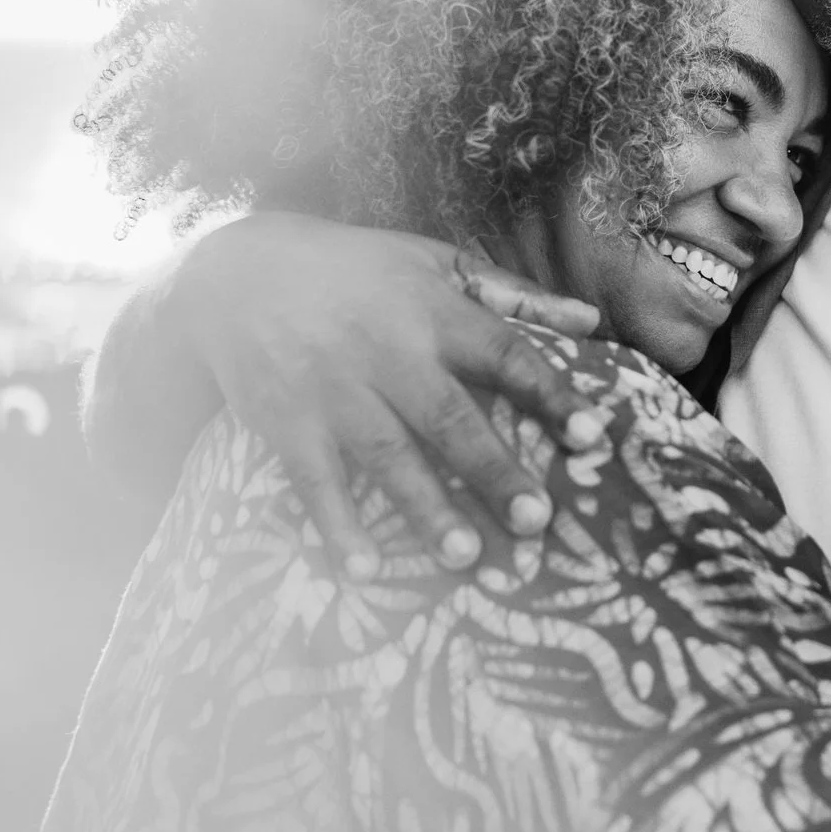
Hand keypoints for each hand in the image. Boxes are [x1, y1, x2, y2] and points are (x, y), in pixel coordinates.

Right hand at [173, 212, 611, 575]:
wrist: (238, 272)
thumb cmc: (358, 271)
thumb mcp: (436, 263)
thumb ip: (515, 295)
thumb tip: (592, 321)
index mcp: (434, 312)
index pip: (503, 354)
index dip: (549, 393)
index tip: (591, 434)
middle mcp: (387, 352)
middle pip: (449, 416)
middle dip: (494, 469)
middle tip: (538, 519)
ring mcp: (333, 390)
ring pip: (387, 454)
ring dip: (426, 508)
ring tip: (466, 556)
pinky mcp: (287, 422)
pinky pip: (315, 480)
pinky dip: (337, 525)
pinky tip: (364, 569)